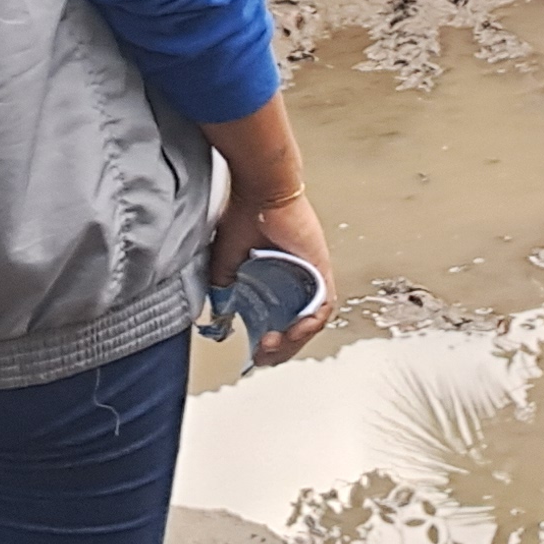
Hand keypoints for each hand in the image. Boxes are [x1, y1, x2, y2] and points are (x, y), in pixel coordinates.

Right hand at [200, 95, 331, 362]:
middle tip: (263, 355)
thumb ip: (223, 289)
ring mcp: (312, 275)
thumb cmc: (245, 213)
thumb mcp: (225, 261)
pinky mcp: (321, 268)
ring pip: (313, 321)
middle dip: (282, 349)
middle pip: (298, 327)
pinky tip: (293, 331)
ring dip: (294, 341)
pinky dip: (310, 323)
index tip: (255, 349)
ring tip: (273, 346)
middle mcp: (299, 279)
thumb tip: (218, 316)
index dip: (271, 341)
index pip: (282, 320)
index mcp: (278, 278)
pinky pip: (324, 306)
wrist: (260, 189)